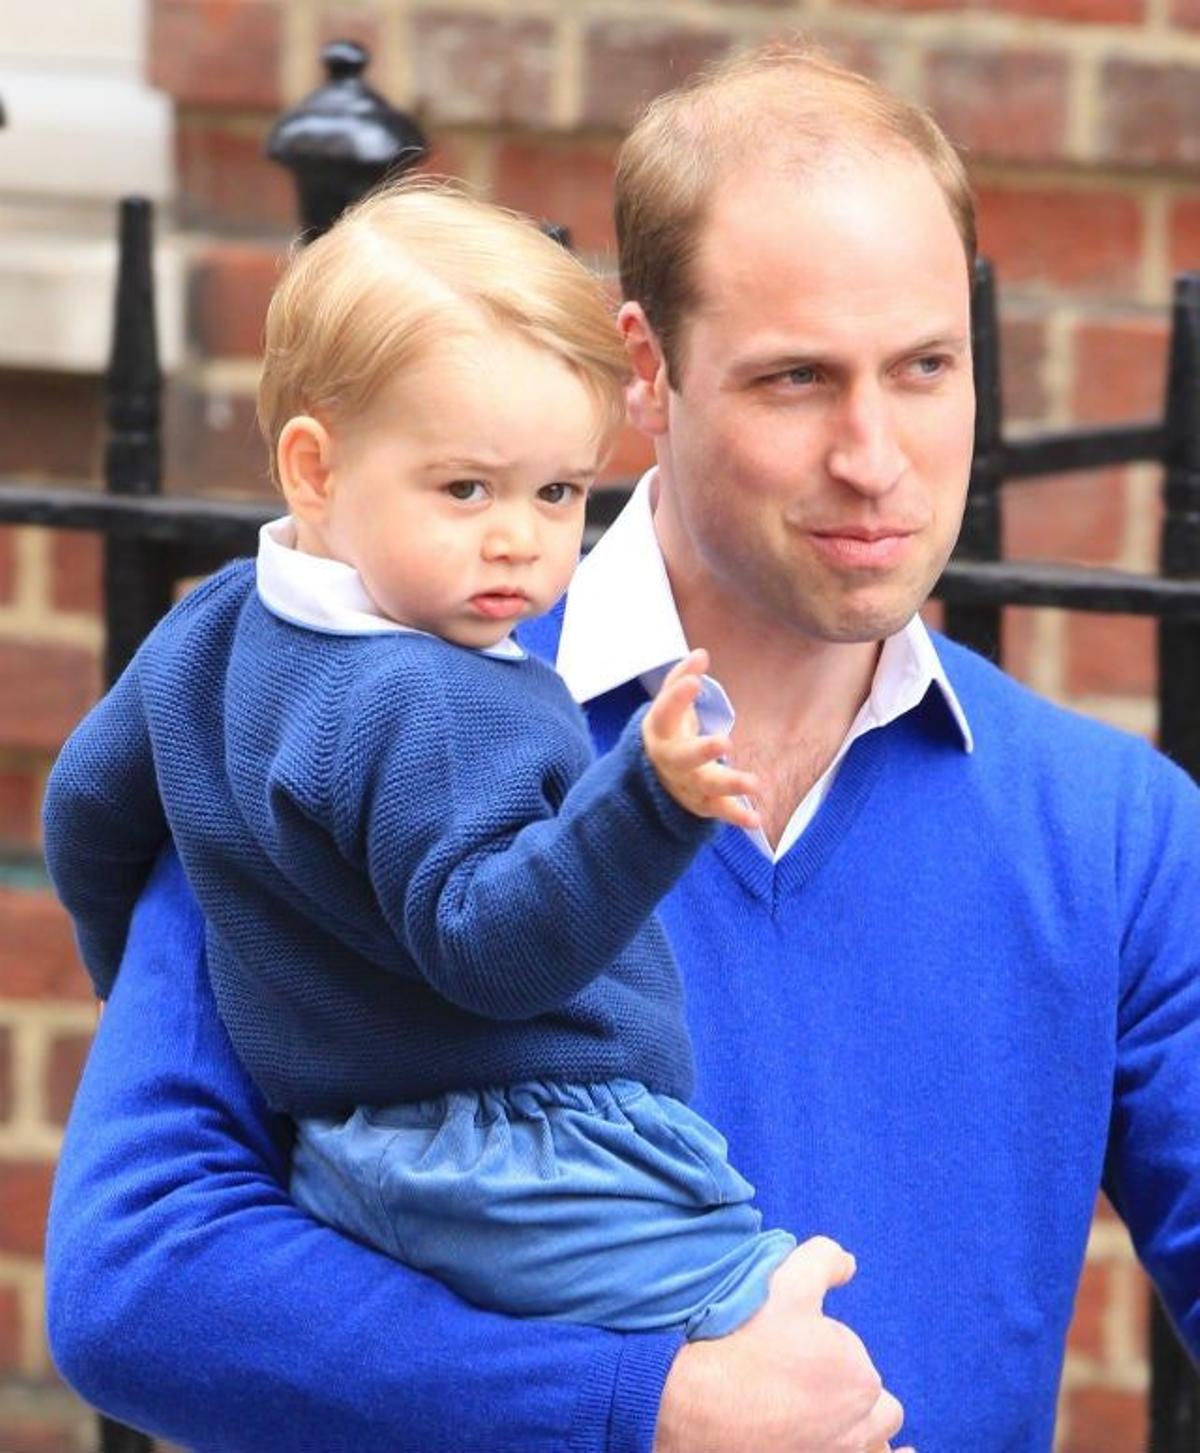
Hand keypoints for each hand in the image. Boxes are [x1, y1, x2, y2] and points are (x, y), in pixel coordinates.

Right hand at [643, 649, 760, 830]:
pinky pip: (719, 811)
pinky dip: (737, 816)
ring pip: (706, 787)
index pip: (665, 713)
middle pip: (684, 758)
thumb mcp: (669, 706)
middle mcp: (671, 761)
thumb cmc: (669, 732)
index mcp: (660, 732)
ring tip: (755, 783)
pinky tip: (757, 820)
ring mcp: (686, 784)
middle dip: (703, 751)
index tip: (694, 680)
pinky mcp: (701, 803)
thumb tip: (701, 653)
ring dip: (730, 785)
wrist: (653, 777)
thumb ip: (682, 679)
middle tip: (725, 742)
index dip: (677, 697)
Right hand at [653, 1237, 912, 1452]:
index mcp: (860, 1377)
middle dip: (849, 1392)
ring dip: (864, 1428)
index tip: (790, 1347)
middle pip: (874, 1406)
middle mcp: (862, 1426)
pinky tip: (894, 1452)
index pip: (855, 1359)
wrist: (701, 1415)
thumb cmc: (744, 1345)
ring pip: (873, 1442)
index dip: (823, 1349)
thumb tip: (848, 1262)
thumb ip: (823, 1261)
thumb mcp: (783, 1282)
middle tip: (805, 1381)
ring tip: (828, 1414)